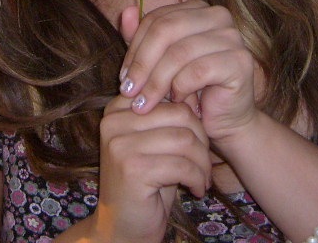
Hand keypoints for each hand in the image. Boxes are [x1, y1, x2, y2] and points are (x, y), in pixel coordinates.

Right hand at [94, 94, 211, 242]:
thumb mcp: (154, 142)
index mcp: (117, 109)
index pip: (169, 95)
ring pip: (185, 139)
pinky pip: (182, 165)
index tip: (196, 141)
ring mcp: (120, 145)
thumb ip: (167, 115)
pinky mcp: (132, 169)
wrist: (123, 228)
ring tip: (202, 177)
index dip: (193, 117)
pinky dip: (197, 178)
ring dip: (202, 163)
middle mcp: (113, 122)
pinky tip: (196, 189)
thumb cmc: (146, 183)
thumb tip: (197, 89)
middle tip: (204, 163)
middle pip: (180, 114)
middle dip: (202, 140)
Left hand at [118, 0, 258, 146]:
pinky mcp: (240, 61)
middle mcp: (218, 16)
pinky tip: (177, 102)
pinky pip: (198, 71)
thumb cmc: (190, 90)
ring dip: (157, 82)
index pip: (157, 19)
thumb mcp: (158, 63)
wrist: (225, 120)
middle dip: (142, 64)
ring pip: (179, 52)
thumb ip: (142, 38)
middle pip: (166, 30)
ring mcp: (232, 36)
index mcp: (198, 8)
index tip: (123, 78)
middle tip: (129, 91)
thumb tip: (126, 12)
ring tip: (145, 103)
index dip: (134, 48)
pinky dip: (180, 88)